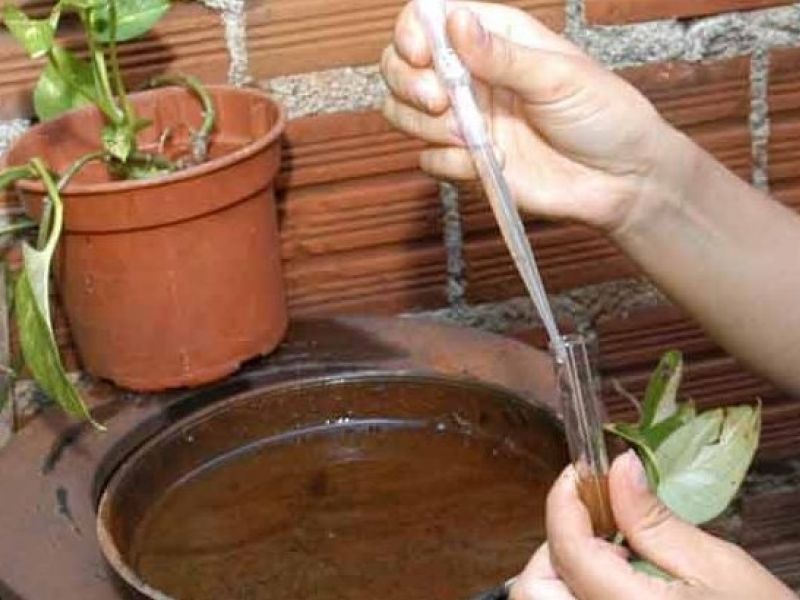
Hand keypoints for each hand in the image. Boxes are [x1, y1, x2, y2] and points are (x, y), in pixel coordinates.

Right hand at [381, 1, 688, 232]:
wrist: (622, 179)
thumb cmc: (603, 115)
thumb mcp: (557, 76)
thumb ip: (502, 55)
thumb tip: (454, 22)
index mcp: (493, 39)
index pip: (428, 20)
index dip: (411, 34)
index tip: (421, 55)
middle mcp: (471, 77)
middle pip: (400, 67)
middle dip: (408, 84)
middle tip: (440, 102)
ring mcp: (466, 120)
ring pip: (404, 114)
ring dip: (427, 126)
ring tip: (475, 137)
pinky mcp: (467, 162)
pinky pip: (429, 160)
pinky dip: (449, 163)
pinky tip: (491, 163)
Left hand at [510, 451, 795, 599]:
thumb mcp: (714, 566)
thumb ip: (652, 520)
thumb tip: (617, 468)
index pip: (564, 550)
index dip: (562, 503)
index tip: (576, 474)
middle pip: (535, 590)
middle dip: (554, 546)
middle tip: (595, 521)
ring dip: (562, 571)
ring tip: (612, 554)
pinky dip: (576, 592)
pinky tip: (616, 579)